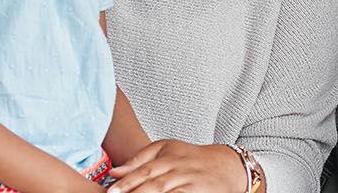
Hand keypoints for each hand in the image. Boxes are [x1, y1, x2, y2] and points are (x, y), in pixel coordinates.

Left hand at [107, 139, 244, 192]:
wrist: (226, 165)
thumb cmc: (190, 158)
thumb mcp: (166, 149)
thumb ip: (139, 159)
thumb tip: (114, 171)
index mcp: (168, 155)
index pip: (143, 170)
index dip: (126, 182)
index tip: (111, 192)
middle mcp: (178, 168)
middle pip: (153, 183)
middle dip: (133, 192)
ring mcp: (189, 182)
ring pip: (164, 192)